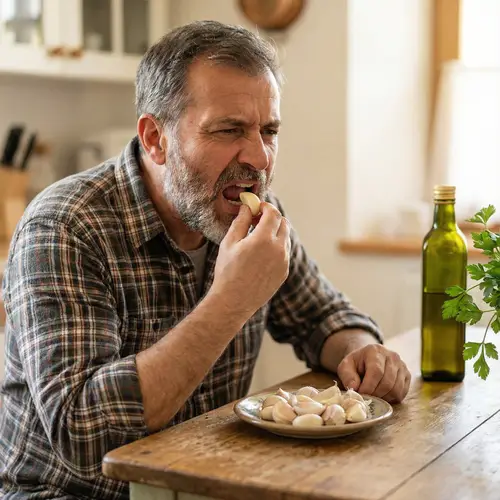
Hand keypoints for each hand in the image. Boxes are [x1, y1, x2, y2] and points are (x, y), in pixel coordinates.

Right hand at [211, 202, 290, 316]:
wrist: (233, 302)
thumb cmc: (227, 271)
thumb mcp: (229, 243)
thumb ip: (241, 222)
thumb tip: (248, 207)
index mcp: (263, 239)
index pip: (273, 213)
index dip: (265, 207)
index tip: (257, 207)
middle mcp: (278, 249)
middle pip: (283, 223)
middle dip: (272, 218)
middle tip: (256, 220)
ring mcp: (284, 262)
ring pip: (286, 238)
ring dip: (275, 232)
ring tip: (256, 237)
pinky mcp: (284, 272)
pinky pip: (285, 253)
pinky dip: (276, 246)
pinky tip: (260, 253)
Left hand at [336, 344, 410, 402]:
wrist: (367, 359)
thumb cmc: (356, 364)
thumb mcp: (345, 366)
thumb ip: (347, 376)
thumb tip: (354, 388)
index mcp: (376, 350)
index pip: (376, 372)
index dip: (368, 387)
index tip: (360, 394)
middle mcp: (392, 356)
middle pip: (387, 383)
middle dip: (375, 394)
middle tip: (366, 398)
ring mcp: (402, 366)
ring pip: (396, 390)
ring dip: (383, 398)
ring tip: (373, 396)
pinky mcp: (407, 375)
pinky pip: (402, 393)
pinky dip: (391, 398)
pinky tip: (382, 395)